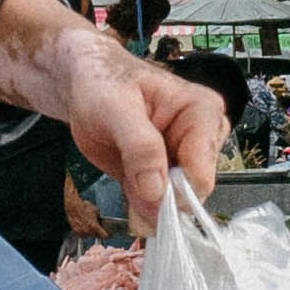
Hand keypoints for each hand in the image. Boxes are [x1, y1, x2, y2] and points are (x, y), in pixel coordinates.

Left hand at [0, 0, 223, 224]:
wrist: (85, 84)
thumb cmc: (102, 82)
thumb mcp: (115, 107)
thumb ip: (139, 146)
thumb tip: (157, 191)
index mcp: (203, 112)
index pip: (201, 172)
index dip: (172, 192)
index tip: (143, 192)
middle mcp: (203, 138)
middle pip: (192, 192)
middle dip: (158, 199)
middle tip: (128, 177)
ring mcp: (186, 159)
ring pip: (175, 203)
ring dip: (147, 203)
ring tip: (124, 171)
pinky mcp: (167, 175)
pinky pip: (159, 206)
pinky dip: (141, 205)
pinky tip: (126, 183)